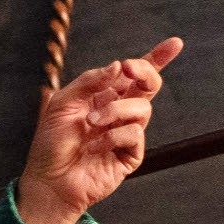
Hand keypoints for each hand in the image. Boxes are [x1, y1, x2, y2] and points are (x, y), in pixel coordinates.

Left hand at [19, 37, 183, 223]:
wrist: (48, 180)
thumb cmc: (51, 143)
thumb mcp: (62, 104)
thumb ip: (89, 82)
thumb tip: (118, 66)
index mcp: (104, 97)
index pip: (134, 75)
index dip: (156, 58)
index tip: (175, 43)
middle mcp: (119, 113)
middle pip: (148, 86)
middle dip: (145, 73)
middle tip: (130, 70)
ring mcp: (126, 134)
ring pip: (142, 109)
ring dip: (115, 110)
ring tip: (91, 122)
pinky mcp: (130, 156)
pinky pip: (135, 134)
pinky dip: (113, 136)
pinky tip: (95, 147)